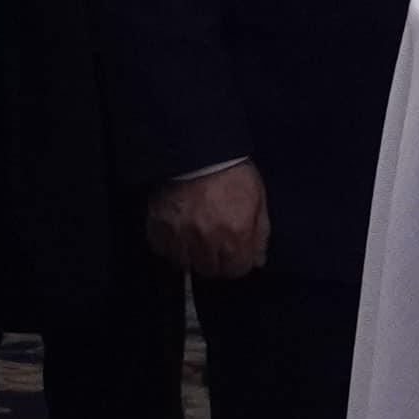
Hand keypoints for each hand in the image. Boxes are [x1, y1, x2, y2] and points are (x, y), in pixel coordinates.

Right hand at [145, 160, 269, 280]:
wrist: (197, 147)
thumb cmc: (231, 171)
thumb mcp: (257, 198)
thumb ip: (259, 233)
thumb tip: (257, 261)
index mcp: (236, 233)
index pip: (236, 270)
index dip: (235, 262)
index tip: (232, 253)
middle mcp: (208, 239)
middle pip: (209, 270)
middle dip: (213, 260)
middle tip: (212, 243)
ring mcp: (181, 234)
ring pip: (184, 264)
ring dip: (189, 255)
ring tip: (192, 238)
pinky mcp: (159, 225)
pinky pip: (161, 249)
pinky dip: (168, 244)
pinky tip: (176, 232)